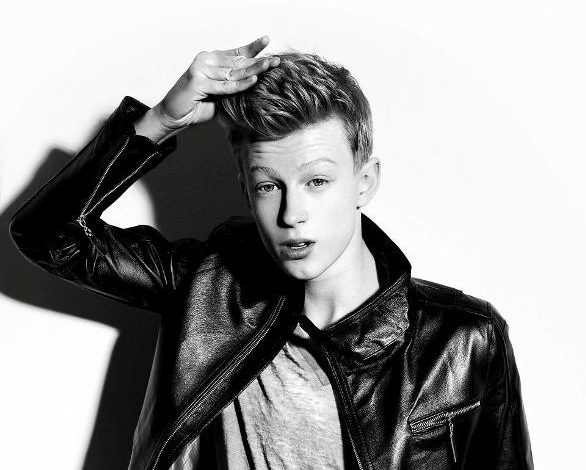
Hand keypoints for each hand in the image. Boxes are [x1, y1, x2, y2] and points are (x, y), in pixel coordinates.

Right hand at [155, 35, 278, 129]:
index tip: (267, 41)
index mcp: (211, 59)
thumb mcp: (220, 92)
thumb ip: (232, 84)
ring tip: (269, 67)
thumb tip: (255, 79)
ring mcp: (200, 69)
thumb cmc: (197, 105)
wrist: (175, 115)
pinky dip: (240, 85)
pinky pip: (224, 86)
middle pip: (237, 62)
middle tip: (276, 61)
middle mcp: (206, 60)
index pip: (235, 52)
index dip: (252, 48)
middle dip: (258, 62)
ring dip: (253, 71)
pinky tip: (254, 81)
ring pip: (232, 73)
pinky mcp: (197, 81)